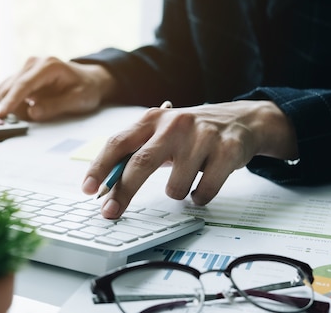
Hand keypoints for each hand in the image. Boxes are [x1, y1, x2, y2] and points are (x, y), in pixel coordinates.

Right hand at [0, 56, 115, 120]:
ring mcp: (24, 68)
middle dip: (15, 108)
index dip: (11, 101)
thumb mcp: (78, 100)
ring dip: (13, 106)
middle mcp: (33, 63)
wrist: (88, 80)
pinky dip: (11, 103)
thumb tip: (32, 112)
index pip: (23, 85)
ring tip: (35, 110)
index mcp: (48, 66)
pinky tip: (28, 106)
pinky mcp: (20, 76)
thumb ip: (55, 106)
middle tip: (35, 117)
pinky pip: (6, 91)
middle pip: (8, 89)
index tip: (1, 115)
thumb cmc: (86, 89)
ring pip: (3, 91)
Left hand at [82, 101, 297, 218]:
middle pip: (141, 163)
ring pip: (175, 187)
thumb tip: (107, 187)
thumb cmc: (193, 131)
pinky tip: (204, 183)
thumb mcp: (163, 133)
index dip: (100, 167)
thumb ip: (136, 153)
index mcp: (154, 119)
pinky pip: (203, 192)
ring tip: (186, 179)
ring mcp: (202, 137)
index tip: (88, 189)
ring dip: (177, 193)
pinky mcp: (226, 151)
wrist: (242, 120)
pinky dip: (200, 197)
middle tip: (111, 213)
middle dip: (123, 193)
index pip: (119, 142)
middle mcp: (175, 124)